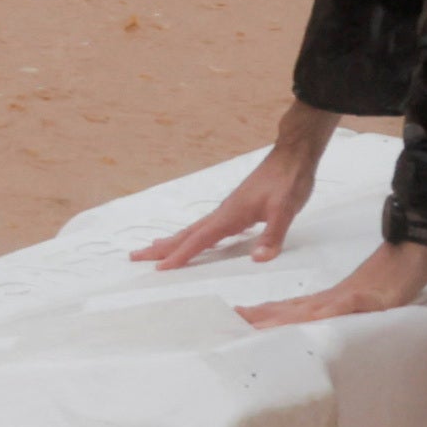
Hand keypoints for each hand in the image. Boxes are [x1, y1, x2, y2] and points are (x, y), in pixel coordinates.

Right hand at [140, 103, 340, 269]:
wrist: (292, 157)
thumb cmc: (288, 182)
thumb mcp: (285, 210)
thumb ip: (272, 236)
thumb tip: (258, 259)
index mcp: (230, 215)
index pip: (199, 240)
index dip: (180, 256)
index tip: (160, 269)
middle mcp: (223, 213)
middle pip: (186, 234)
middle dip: (161, 247)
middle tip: (135, 256)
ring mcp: (227, 210)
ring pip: (193, 229)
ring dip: (172, 241)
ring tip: (153, 248)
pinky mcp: (235, 209)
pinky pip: (206, 226)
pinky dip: (192, 235)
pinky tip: (194, 238)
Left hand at [237, 236, 426, 331]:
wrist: (414, 249)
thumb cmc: (390, 276)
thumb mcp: (359, 299)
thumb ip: (336, 309)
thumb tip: (314, 321)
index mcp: (325, 300)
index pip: (286, 309)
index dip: (260, 316)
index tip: (234, 320)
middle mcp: (329, 299)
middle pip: (288, 311)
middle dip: (258, 319)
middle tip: (228, 324)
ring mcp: (347, 298)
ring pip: (307, 311)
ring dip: (280, 319)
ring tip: (254, 325)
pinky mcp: (367, 299)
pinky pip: (343, 307)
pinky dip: (325, 313)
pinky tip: (310, 319)